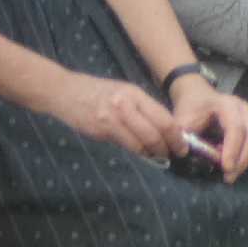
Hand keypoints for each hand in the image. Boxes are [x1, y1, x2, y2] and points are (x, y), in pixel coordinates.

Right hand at [49, 70, 181, 161]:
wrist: (64, 91)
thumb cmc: (97, 91)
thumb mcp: (123, 92)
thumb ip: (142, 109)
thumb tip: (165, 130)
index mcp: (133, 93)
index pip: (164, 118)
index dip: (177, 136)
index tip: (182, 146)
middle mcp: (124, 105)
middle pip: (155, 134)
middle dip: (168, 148)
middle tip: (173, 154)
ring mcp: (111, 119)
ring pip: (142, 144)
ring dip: (153, 153)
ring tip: (157, 155)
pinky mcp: (101, 131)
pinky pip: (126, 146)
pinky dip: (137, 151)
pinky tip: (140, 151)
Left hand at [170, 76, 247, 179]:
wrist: (197, 95)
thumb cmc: (190, 108)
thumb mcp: (182, 120)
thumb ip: (187, 138)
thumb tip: (189, 157)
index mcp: (227, 105)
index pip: (235, 128)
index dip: (232, 150)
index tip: (226, 169)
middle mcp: (244, 110)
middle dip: (242, 161)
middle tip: (229, 178)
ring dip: (246, 159)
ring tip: (228, 166)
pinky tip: (236, 160)